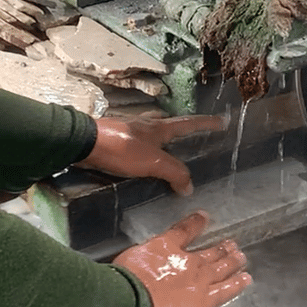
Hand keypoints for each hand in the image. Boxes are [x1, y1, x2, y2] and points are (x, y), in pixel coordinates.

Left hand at [76, 115, 225, 195]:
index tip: (222, 121)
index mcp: (160, 127)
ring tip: (171, 158)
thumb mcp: (153, 162)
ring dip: (164, 145)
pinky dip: (148, 155)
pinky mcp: (117, 142)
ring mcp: (131, 132)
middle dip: (184, 134)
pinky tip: (145, 166)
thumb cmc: (122, 149)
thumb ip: (174, 172)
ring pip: (154, 137)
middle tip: (195, 142)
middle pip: (171, 128)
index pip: (190, 124)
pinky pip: (139, 148)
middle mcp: (147, 126)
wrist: (85, 144)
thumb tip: (189, 186)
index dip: (206, 123)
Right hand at [114, 211, 251, 306]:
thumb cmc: (126, 279)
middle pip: (209, 251)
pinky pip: (226, 289)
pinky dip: (237, 283)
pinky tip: (246, 278)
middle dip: (221, 247)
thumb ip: (141, 257)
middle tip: (232, 244)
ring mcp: (200, 280)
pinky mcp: (207, 299)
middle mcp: (188, 260)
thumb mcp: (131, 256)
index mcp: (167, 246)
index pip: (184, 229)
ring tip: (241, 257)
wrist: (134, 300)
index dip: (195, 222)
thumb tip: (139, 260)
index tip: (204, 216)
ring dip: (233, 261)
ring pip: (222, 267)